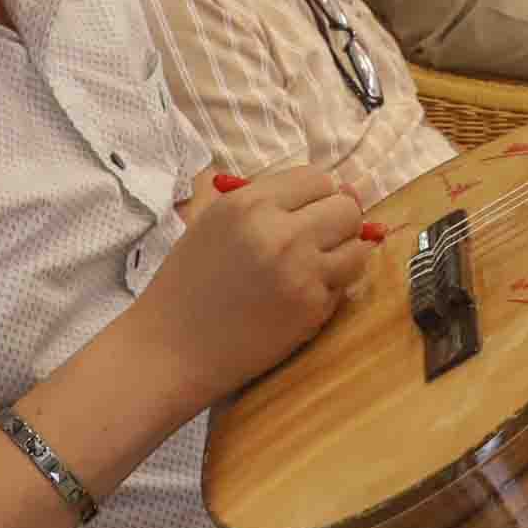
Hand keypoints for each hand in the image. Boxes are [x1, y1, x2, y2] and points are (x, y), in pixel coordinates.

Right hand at [133, 167, 368, 409]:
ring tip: (313, 266)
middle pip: (346, 208)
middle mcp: (280, 231)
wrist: (169, 348)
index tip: (306, 212)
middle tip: (316, 239)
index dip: (316, 195)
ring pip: (358, 245)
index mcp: (250, 202)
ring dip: (343, 253)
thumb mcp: (213, 220)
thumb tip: (336, 187)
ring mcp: (301, 271)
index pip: (318, 178)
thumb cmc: (188, 283)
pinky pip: (345, 284)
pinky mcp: (312, 308)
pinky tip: (300, 295)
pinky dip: (332, 288)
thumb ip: (267, 199)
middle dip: (338, 221)